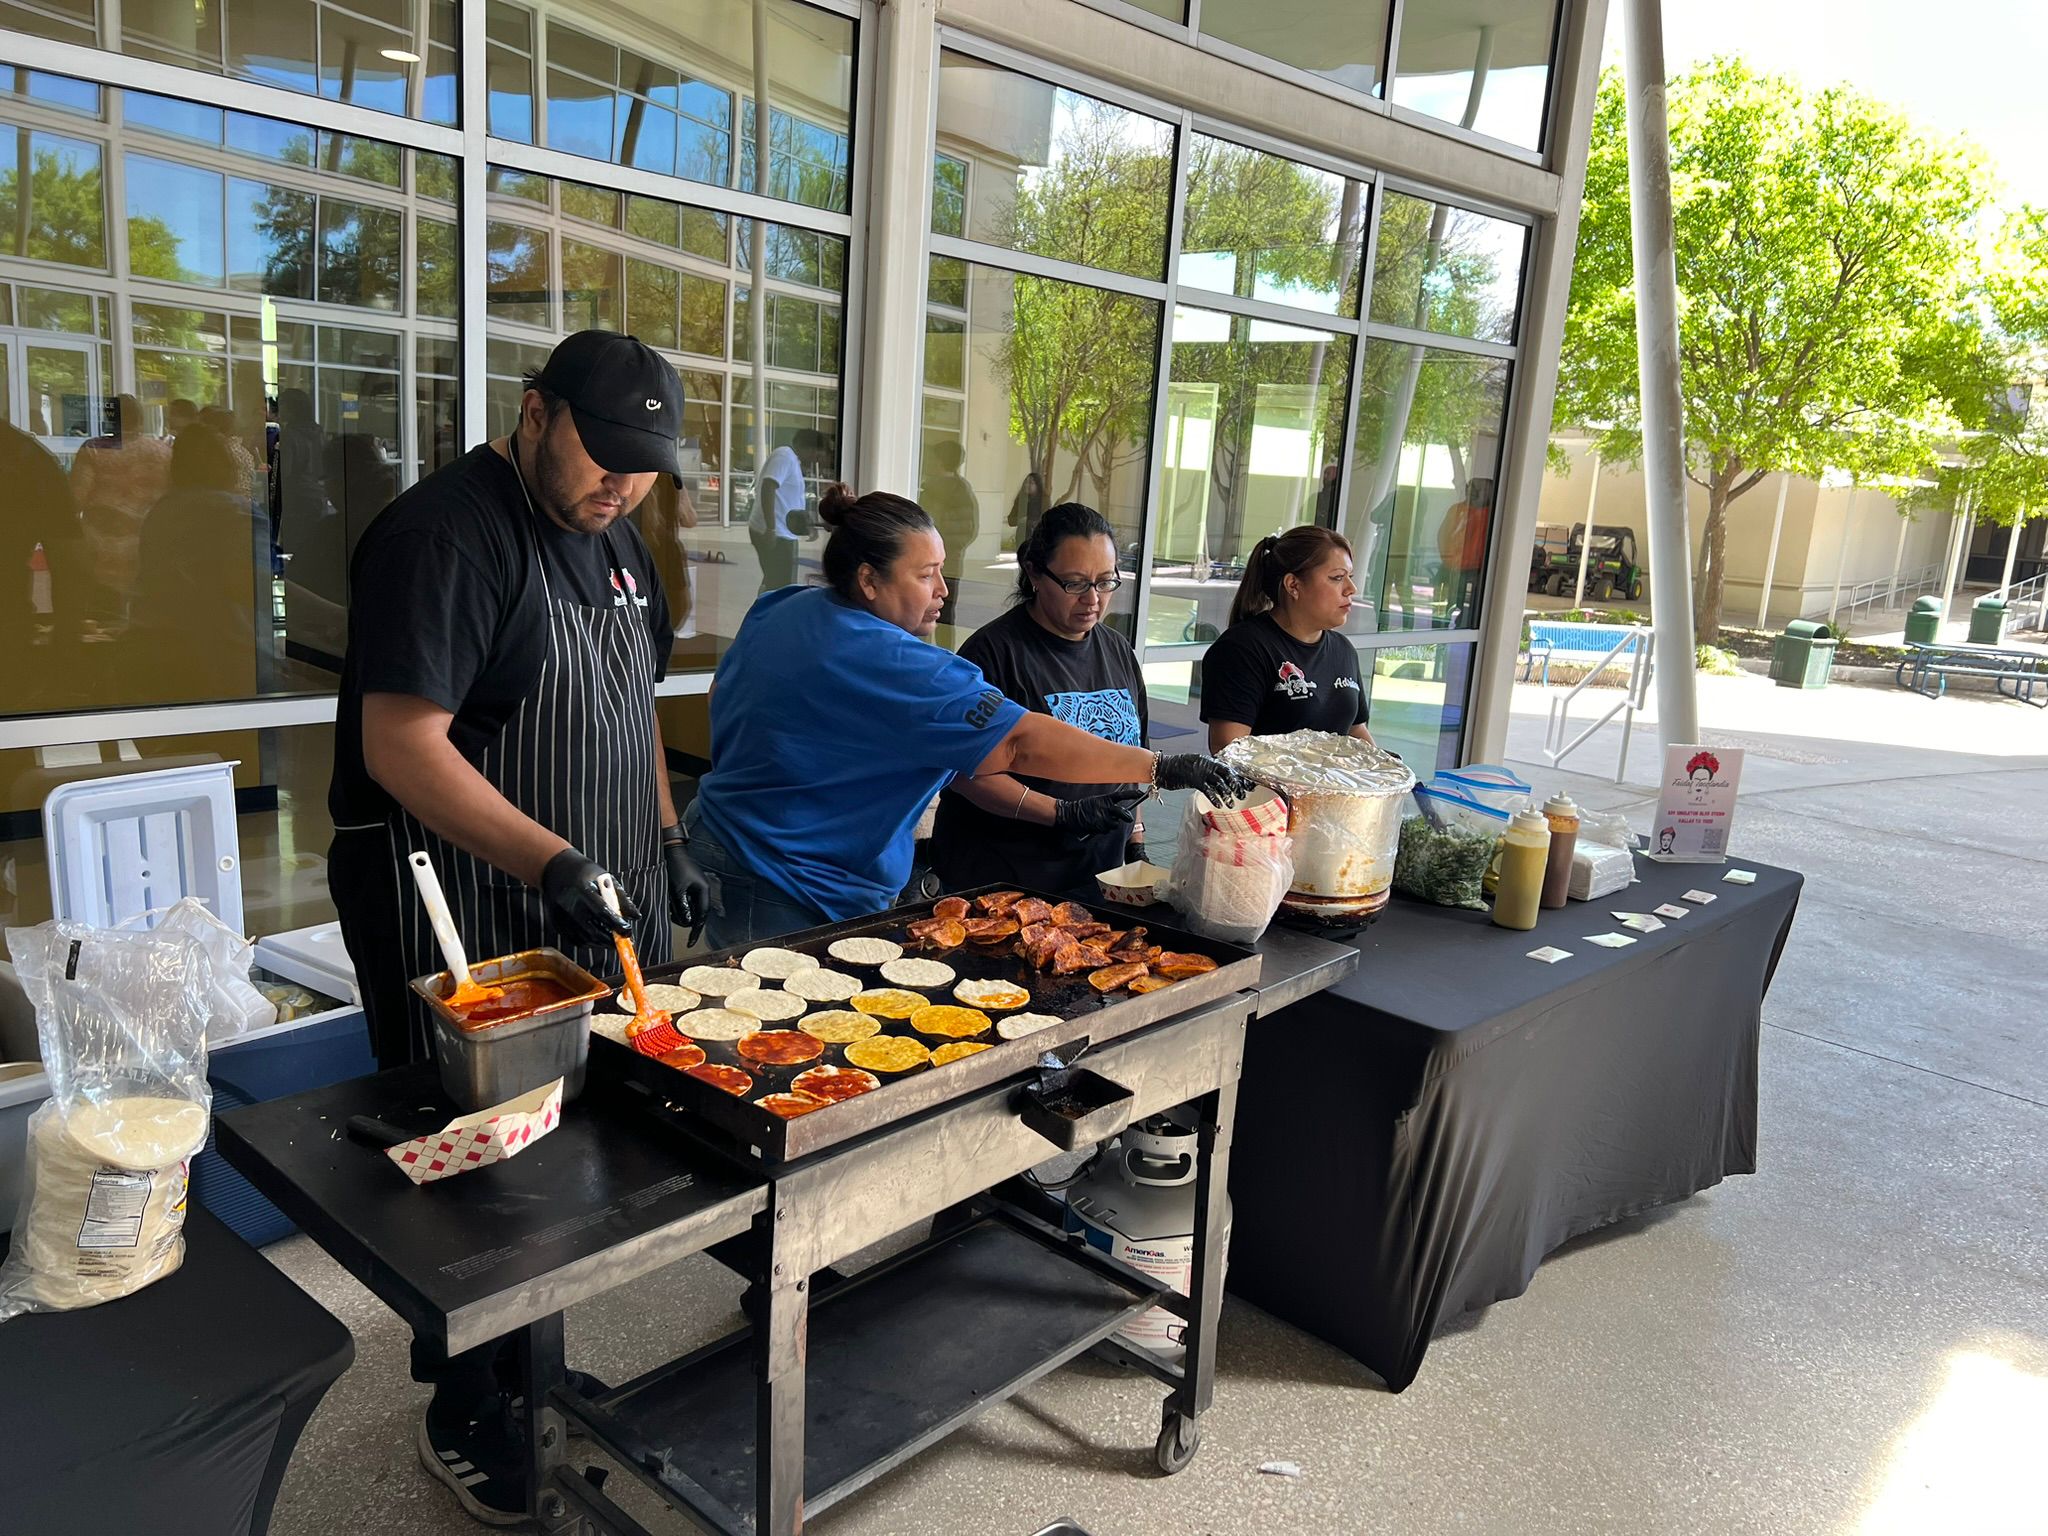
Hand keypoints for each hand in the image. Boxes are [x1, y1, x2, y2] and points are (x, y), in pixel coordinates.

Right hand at [539, 849, 635, 947]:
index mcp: (583, 889)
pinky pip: (574, 939)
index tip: (628, 931)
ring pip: (584, 938)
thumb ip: (621, 898)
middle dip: (610, 939)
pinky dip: (588, 942)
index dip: (616, 924)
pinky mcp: (556, 923)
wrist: (555, 869)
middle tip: (623, 939)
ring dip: (601, 942)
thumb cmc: (585, 874)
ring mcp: (561, 916)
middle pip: (592, 930)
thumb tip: (636, 917)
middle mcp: (570, 904)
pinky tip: (597, 938)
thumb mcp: (606, 879)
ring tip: (612, 940)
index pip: (602, 911)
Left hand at [663, 831, 709, 947]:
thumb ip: (682, 907)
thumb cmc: (676, 867)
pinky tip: (671, 900)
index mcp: (704, 891)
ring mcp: (698, 889)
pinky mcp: (691, 887)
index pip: (702, 916)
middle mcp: (703, 891)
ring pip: (691, 909)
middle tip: (672, 915)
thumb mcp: (677, 890)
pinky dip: (679, 905)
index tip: (690, 942)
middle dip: (684, 918)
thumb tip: (687, 922)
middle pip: (697, 914)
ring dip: (681, 911)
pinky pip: (687, 902)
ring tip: (670, 905)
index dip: (696, 931)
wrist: (672, 851)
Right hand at [1052, 787, 1146, 836]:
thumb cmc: (1083, 807)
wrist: (1070, 814)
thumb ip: (1107, 805)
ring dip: (1111, 824)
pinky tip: (1096, 825)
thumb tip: (1117, 811)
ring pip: (1115, 824)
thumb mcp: (1096, 801)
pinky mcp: (1100, 826)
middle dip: (1127, 816)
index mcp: (1105, 799)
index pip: (1121, 795)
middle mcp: (1106, 808)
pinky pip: (1107, 829)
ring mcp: (1103, 817)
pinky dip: (1104, 829)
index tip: (1141, 794)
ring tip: (1102, 821)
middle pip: (1123, 813)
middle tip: (1128, 818)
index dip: (1132, 795)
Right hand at [1153, 753, 1253, 802]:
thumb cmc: (1179, 766)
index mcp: (1209, 761)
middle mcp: (1207, 765)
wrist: (1164, 767)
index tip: (1244, 784)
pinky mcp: (1195, 780)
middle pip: (1227, 775)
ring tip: (1231, 804)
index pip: (1227, 769)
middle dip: (1236, 786)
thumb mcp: (1196, 764)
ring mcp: (1202, 772)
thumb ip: (1207, 769)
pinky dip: (1215, 798)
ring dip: (1226, 794)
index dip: (1237, 777)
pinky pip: (1208, 790)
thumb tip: (1218, 779)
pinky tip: (1219, 804)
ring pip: (1219, 783)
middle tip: (1242, 795)